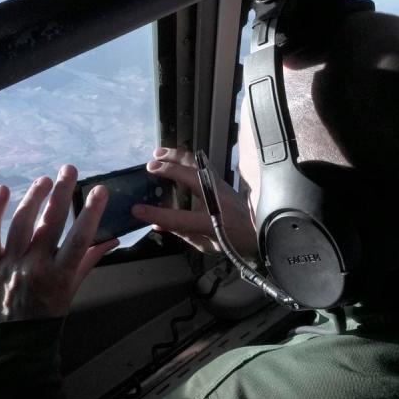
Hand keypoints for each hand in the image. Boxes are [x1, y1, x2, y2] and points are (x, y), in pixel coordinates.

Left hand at [0, 164, 118, 324]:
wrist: (14, 341)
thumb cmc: (48, 313)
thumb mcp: (73, 289)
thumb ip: (89, 261)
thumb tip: (112, 239)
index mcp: (61, 276)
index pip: (80, 239)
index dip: (91, 213)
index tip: (99, 190)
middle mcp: (35, 267)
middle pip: (51, 223)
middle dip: (62, 193)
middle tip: (69, 170)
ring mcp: (9, 265)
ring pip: (22, 223)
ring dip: (35, 197)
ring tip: (45, 181)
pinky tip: (3, 190)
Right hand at [131, 147, 257, 258]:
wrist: (261, 232)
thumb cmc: (234, 243)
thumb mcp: (207, 246)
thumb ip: (182, 233)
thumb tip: (157, 224)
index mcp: (211, 222)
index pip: (178, 218)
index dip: (156, 214)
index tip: (137, 209)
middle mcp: (217, 199)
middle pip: (190, 176)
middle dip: (167, 168)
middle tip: (149, 166)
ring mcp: (221, 186)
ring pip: (197, 163)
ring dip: (176, 156)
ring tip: (159, 152)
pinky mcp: (223, 181)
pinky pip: (202, 164)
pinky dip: (186, 158)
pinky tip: (177, 156)